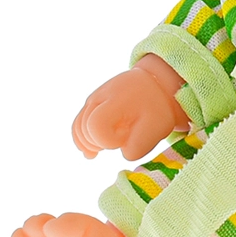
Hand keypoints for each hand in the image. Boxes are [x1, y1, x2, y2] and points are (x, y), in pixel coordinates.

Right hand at [71, 56, 187, 159]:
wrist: (154, 83)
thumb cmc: (156, 108)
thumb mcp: (157, 128)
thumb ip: (138, 147)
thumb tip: (122, 153)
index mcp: (115, 100)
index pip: (96, 127)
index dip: (108, 140)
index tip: (127, 135)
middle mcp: (98, 97)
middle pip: (84, 130)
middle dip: (100, 142)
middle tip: (122, 135)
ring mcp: (91, 100)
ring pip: (79, 129)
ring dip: (91, 142)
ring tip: (109, 144)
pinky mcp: (89, 105)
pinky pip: (78, 126)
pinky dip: (83, 141)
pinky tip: (92, 153)